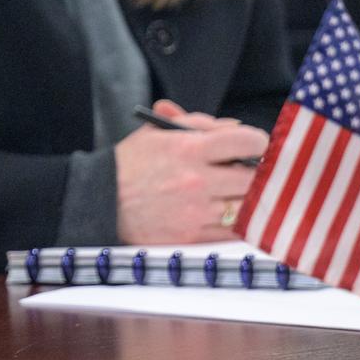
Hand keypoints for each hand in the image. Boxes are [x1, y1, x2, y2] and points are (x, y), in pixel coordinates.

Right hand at [116, 99, 268, 243]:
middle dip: (258, 172)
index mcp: (188, 148)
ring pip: (249, 205)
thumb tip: (234, 126)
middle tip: (252, 171)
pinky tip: (231, 212)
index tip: (256, 146)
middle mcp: (197, 179)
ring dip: (250, 198)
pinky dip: (239, 222)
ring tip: (241, 192)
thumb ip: (197, 123)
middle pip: (254, 177)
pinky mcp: (194, 235)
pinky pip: (234, 230)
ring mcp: (197, 210)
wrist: (101, 201)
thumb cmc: (129, 164)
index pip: (246, 142)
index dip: (258, 142)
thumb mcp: (156, 132)